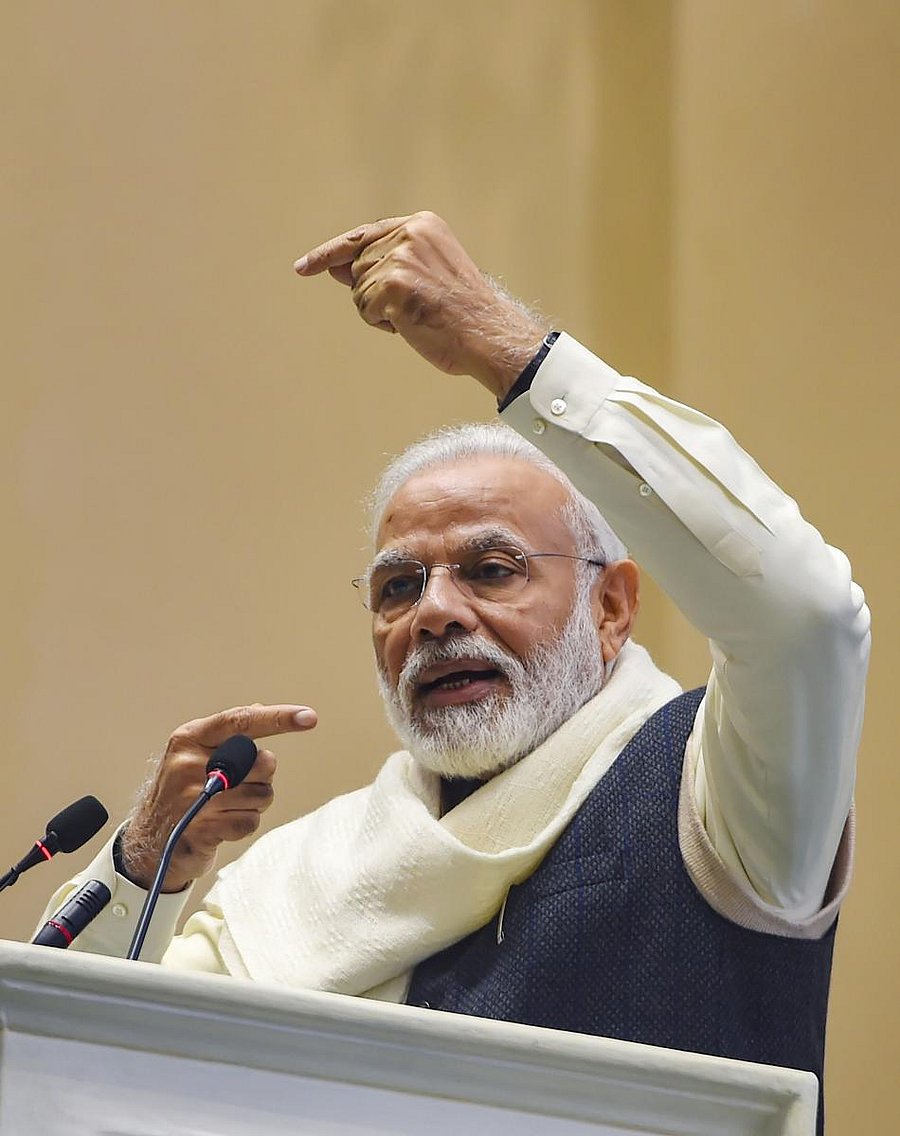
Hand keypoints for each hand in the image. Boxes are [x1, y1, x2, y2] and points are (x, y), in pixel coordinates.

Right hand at [120, 703, 316, 892]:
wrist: (149, 841)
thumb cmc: (182, 792)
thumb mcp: (194, 754)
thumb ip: (226, 735)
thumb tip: (260, 709)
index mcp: (190, 738)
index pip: (241, 721)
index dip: (278, 717)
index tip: (308, 716)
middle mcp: (189, 764)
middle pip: (261, 762)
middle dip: (261, 776)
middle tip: (238, 785)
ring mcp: (194, 798)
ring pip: (261, 794)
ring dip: (254, 803)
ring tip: (228, 807)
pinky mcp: (201, 828)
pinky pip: (250, 821)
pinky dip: (244, 825)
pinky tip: (223, 824)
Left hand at [294, 211, 547, 400]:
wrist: (489, 335)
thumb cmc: (462, 314)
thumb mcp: (426, 275)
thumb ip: (384, 265)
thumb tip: (336, 267)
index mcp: (423, 225)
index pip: (364, 236)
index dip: (330, 253)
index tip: (304, 267)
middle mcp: (410, 234)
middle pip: (358, 267)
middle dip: (374, 294)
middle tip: (413, 309)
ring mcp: (400, 258)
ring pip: (358, 290)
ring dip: (379, 311)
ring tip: (416, 316)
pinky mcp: (393, 284)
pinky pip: (365, 308)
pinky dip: (382, 323)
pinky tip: (410, 324)